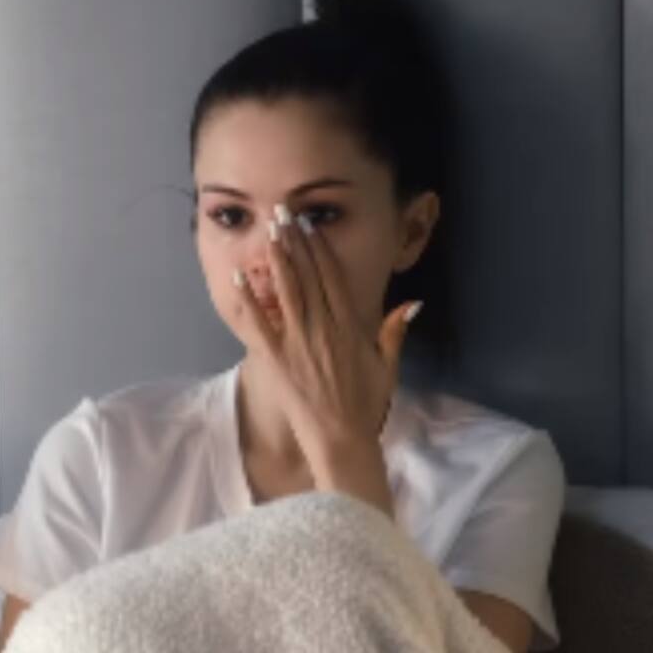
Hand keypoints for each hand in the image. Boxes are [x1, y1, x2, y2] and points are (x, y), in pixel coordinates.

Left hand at [231, 202, 423, 457]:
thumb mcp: (387, 365)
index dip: (319, 248)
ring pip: (286, 292)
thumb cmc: (365, 404)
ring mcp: (298, 343)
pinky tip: (239, 277)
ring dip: (275, 259)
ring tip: (266, 231)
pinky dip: (248, 300)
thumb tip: (413, 302)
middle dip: (293, 242)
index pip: (332, 277)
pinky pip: (259, 325)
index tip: (308, 225)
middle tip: (281, 213)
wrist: (342, 438)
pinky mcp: (277, 360)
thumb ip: (395, 330)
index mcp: (349, 326)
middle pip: (307, 276)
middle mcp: (323, 328)